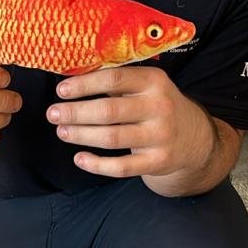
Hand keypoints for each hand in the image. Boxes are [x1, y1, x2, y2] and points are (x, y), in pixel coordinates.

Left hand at [46, 65, 216, 182]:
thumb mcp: (148, 86)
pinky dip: (97, 165)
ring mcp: (160, 136)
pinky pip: (122, 167)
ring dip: (81, 135)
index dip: (84, 85)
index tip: (61, 90)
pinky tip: (79, 158)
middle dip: (75, 112)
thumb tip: (72, 80)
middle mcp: (159, 107)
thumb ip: (118, 81)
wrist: (194, 137)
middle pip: (109, 111)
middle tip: (53, 113)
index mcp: (154, 81)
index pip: (114, 79)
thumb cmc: (157, 106)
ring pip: (112, 138)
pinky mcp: (157, 162)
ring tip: (62, 131)